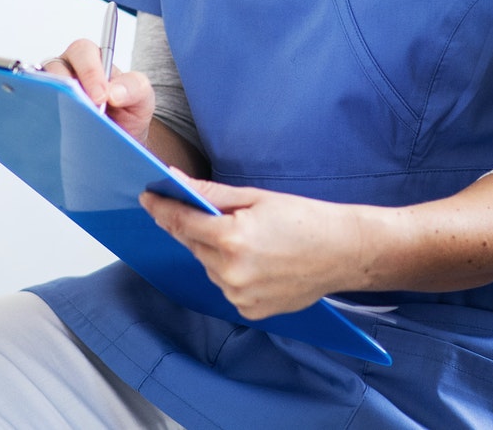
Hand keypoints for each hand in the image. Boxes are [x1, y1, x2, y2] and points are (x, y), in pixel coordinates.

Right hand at [43, 38, 153, 144]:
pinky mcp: (43, 109)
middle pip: (56, 66)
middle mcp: (68, 69)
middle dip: (69, 85)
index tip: (101, 96)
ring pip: (42, 86)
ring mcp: (53, 89)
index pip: (83, 52)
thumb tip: (114, 91)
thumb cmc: (127, 113)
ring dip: (55, 101)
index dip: (90, 71)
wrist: (118, 141)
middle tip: (86, 108)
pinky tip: (58, 130)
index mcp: (93, 59)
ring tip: (70, 120)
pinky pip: (35, 106)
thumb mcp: (142, 99)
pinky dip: (44, 116)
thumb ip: (135, 88)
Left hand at [140, 177, 372, 318]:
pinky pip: (227, 287)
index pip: (181, 222)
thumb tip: (176, 181)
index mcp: (231, 238)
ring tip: (255, 242)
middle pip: (195, 245)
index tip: (148, 198)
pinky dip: (234, 273)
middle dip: (201, 230)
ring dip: (219, 253)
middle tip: (230, 219)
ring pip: (210, 267)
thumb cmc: (305, 218)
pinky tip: (262, 262)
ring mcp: (240, 296)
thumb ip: (210, 194)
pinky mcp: (250, 310)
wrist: (344, 252)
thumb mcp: (256, 197)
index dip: (162, 208)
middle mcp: (231, 272)